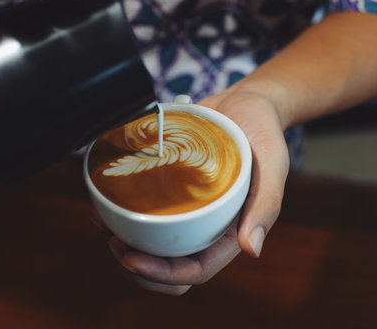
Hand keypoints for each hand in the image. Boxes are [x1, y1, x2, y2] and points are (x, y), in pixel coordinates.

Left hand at [104, 85, 289, 294]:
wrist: (246, 101)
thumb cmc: (264, 130)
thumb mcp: (273, 160)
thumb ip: (267, 203)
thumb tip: (251, 251)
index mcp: (231, 231)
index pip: (196, 269)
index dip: (162, 275)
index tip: (131, 259)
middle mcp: (207, 226)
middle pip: (169, 266)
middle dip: (137, 266)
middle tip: (114, 244)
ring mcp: (188, 210)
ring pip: (153, 244)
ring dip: (125, 244)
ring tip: (103, 225)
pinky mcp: (172, 190)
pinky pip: (147, 212)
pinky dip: (124, 215)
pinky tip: (105, 205)